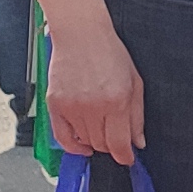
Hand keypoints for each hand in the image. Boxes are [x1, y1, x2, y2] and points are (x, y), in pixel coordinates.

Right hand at [45, 19, 145, 161]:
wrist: (81, 33)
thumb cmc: (109, 52)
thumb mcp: (135, 82)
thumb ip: (137, 116)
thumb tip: (138, 142)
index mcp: (117, 100)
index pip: (119, 144)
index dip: (125, 156)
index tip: (127, 158)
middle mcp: (93, 107)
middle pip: (102, 145)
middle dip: (112, 146)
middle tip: (115, 136)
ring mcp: (71, 106)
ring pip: (85, 141)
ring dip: (95, 141)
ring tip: (100, 126)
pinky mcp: (55, 104)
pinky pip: (62, 137)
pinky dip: (73, 146)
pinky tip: (82, 144)